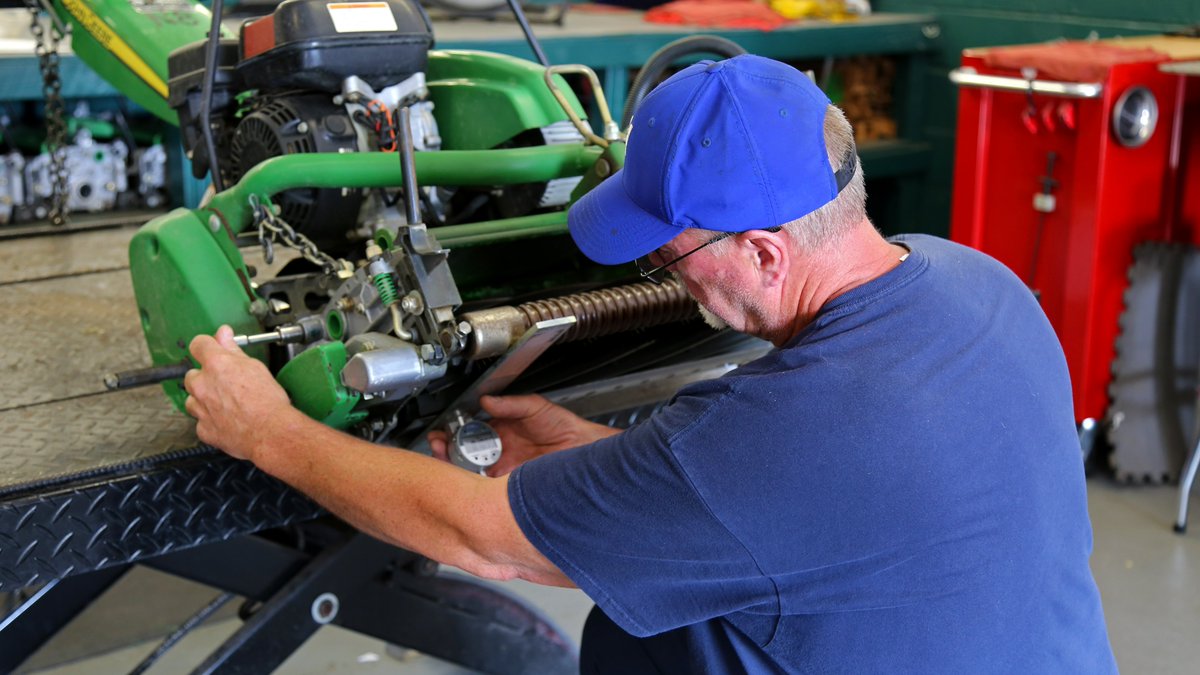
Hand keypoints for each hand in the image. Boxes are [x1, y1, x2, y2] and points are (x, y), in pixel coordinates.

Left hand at [184, 325, 299, 462]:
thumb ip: (233, 350)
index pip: (198, 344)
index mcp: (216, 364)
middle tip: (226, 384)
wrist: (270, 431)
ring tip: (227, 404)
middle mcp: (202, 385)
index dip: (206, 345)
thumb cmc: (267, 401)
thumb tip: (223, 335)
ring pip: (192, 399)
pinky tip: (227, 420)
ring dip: (204, 399)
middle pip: (192, 374)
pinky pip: (201, 421)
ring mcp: (200, 408)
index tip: (212, 349)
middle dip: (205, 378)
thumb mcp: (254, 367)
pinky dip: (210, 420)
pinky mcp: (203, 429)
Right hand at [428, 394, 617, 475]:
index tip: (442, 433)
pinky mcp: (511, 487)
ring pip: (471, 473)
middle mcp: (500, 452)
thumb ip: (510, 405)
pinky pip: (488, 490)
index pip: (469, 432)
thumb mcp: (535, 408)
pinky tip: (466, 483)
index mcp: (501, 432)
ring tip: (446, 463)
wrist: (585, 450)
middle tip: (438, 448)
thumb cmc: (566, 428)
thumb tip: (486, 401)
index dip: (453, 433)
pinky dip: (475, 488)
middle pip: (465, 454)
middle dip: (447, 452)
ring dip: (455, 470)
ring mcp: (505, 470)